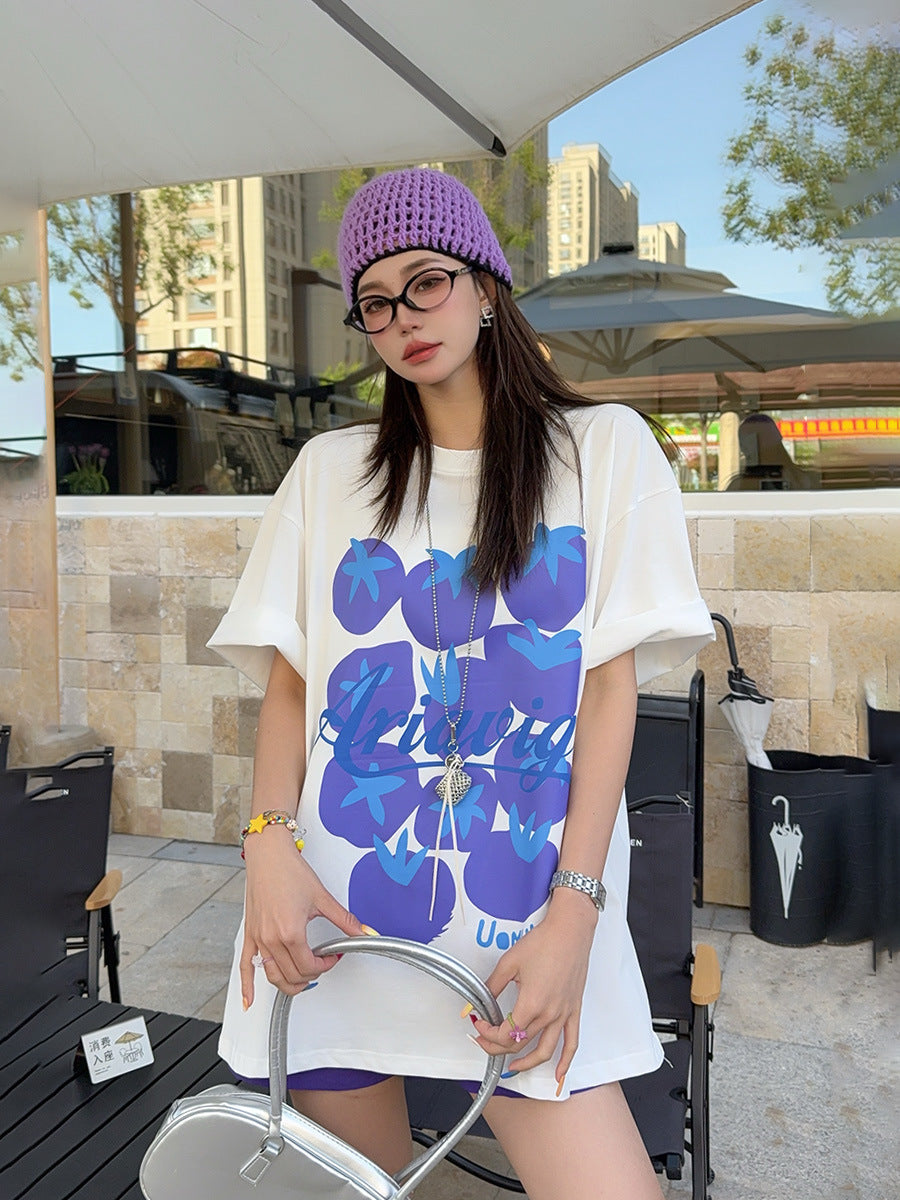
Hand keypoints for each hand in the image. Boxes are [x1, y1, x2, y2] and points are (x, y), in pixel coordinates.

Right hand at [239, 825, 364, 1007]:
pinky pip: (245, 966)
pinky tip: (249, 1000)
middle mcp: (272, 939)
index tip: (332, 956)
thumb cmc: (289, 871)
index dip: (325, 965)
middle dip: (311, 974)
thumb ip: (345, 920)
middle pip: (292, 975)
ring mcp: (259, 938)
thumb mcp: (322, 897)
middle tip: (322, 961)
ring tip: (302, 981)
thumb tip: (364, 932)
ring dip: (288, 984)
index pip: (309, 965)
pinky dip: (247, 986)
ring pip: (272, 976)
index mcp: (291, 932)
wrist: (268, 855)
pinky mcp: (250, 934)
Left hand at [470, 890, 596, 1088]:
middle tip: (485, 1040)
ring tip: (512, 1068)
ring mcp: (564, 1014)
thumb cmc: (542, 942)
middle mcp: (549, 1014)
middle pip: (520, 1043)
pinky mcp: (574, 1011)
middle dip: (498, 1046)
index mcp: (531, 1003)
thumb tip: (472, 1004)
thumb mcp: (509, 964)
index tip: (479, 1024)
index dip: (488, 1034)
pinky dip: (565, 1063)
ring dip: (527, 1064)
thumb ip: (490, 988)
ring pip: (545, 1051)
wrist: (570, 930)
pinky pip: (572, 1043)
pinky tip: (559, 1075)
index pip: (505, 1033)